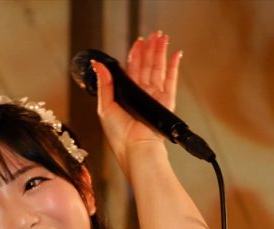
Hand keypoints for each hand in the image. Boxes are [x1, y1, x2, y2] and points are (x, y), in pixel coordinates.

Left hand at [93, 31, 181, 170]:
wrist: (135, 149)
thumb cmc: (119, 136)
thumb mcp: (105, 107)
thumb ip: (105, 84)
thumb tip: (98, 65)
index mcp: (127, 96)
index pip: (132, 70)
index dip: (135, 55)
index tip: (138, 42)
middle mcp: (142, 95)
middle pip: (146, 66)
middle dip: (150, 49)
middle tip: (153, 34)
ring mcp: (155, 97)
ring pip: (158, 69)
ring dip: (160, 52)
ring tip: (162, 37)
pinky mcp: (166, 102)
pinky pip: (171, 80)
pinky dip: (173, 67)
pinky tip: (175, 54)